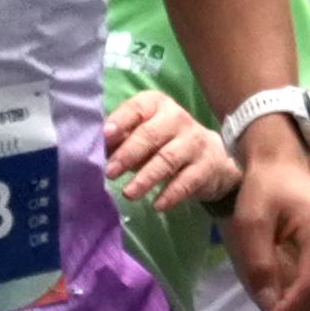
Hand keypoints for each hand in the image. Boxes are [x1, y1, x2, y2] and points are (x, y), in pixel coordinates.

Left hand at [103, 88, 240, 214]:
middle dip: (128, 154)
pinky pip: (187, 181)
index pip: (137, 108)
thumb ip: (121, 138)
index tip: (105, 136)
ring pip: (167, 159)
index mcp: (157, 105)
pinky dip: (171, 194)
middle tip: (110, 173)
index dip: (121, 121)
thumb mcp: (144, 134)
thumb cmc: (165, 143)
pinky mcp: (206, 166)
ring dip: (146, 178)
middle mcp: (177, 118)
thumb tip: (97, 149)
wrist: (212, 158)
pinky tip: (157, 205)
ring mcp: (194, 142)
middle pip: (151, 134)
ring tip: (129, 193)